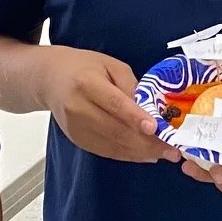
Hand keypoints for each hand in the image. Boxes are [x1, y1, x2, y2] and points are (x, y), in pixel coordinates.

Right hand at [41, 48, 178, 163]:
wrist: (49, 79)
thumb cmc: (84, 67)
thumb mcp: (110, 65)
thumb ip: (130, 86)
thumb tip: (151, 110)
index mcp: (86, 83)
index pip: (114, 103)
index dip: (135, 117)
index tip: (155, 128)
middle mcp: (77, 108)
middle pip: (115, 129)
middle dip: (145, 142)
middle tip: (171, 149)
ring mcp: (75, 127)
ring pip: (112, 145)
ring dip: (140, 152)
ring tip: (164, 153)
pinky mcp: (76, 140)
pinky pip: (106, 151)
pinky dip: (127, 155)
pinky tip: (145, 154)